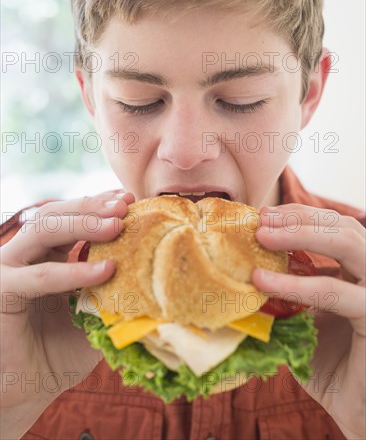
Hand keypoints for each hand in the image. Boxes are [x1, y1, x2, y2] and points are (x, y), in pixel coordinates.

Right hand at [0, 189, 133, 437]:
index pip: (70, 216)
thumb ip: (114, 285)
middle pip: (54, 214)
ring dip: (82, 224)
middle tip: (125, 206)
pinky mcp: (2, 292)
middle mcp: (24, 255)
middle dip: (91, 206)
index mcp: (45, 253)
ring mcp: (9, 270)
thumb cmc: (63, 347)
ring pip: (42, 231)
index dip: (98, 204)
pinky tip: (106, 270)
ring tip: (117, 226)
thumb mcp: (95, 308)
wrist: (31, 387)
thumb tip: (157, 265)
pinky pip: (40, 277)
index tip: (130, 199)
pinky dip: (73, 271)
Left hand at [252, 203, 365, 439]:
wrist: (352, 408)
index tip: (264, 215)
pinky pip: (334, 292)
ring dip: (301, 234)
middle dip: (299, 219)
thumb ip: (285, 292)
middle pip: (344, 227)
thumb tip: (240, 264)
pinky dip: (296, 283)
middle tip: (261, 222)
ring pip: (348, 244)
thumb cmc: (327, 363)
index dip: (301, 216)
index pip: (336, 227)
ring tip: (261, 237)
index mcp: (359, 273)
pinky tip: (263, 281)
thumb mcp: (303, 318)